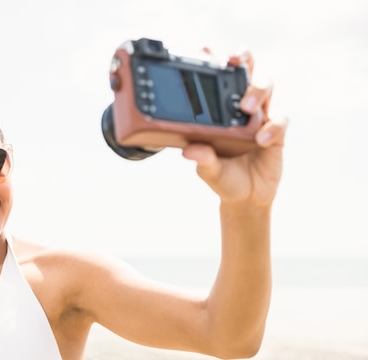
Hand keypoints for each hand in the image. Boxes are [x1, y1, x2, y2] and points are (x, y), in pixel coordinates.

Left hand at [182, 49, 287, 206]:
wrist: (246, 198)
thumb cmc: (223, 178)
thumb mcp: (208, 171)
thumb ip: (202, 160)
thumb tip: (189, 150)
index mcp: (219, 112)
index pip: (217, 82)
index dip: (213, 63)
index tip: (204, 50)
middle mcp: (240, 108)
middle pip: (247, 73)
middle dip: (243, 60)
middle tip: (234, 60)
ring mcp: (260, 117)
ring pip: (266, 87)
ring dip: (257, 91)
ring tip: (246, 108)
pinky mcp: (277, 131)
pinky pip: (280, 120)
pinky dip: (272, 127)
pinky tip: (260, 139)